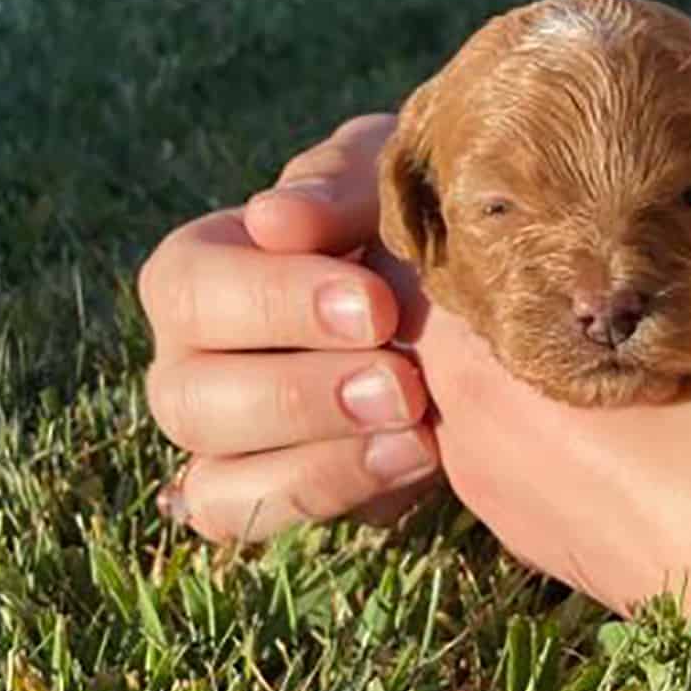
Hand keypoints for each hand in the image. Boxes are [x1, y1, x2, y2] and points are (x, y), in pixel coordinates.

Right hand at [139, 116, 440, 540]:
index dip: (273, 302)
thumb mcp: (397, 171)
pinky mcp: (280, 493)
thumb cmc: (426, 211)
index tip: (376, 306)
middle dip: (297, 395)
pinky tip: (417, 459)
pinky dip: (329, 493)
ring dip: (317, 457)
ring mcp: (232, 439)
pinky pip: (255, 519)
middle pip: (186, 396)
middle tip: (401, 383)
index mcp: (210, 267)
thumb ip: (343, 185)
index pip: (187, 289)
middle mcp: (199, 358)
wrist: (504, 291)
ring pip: (215, 474)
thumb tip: (272, 220)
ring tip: (417, 428)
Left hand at [394, 55, 690, 656]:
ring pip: (492, 400)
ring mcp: (495, 497)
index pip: (441, 247)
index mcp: (482, 339)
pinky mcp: (535, 550)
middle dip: (519, 290)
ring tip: (614, 342)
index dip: (498, 215)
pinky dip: (555, 436)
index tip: (550, 200)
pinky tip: (631, 428)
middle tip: (590, 263)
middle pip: (462, 325)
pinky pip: (522, 467)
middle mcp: (461, 423)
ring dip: (534, 366)